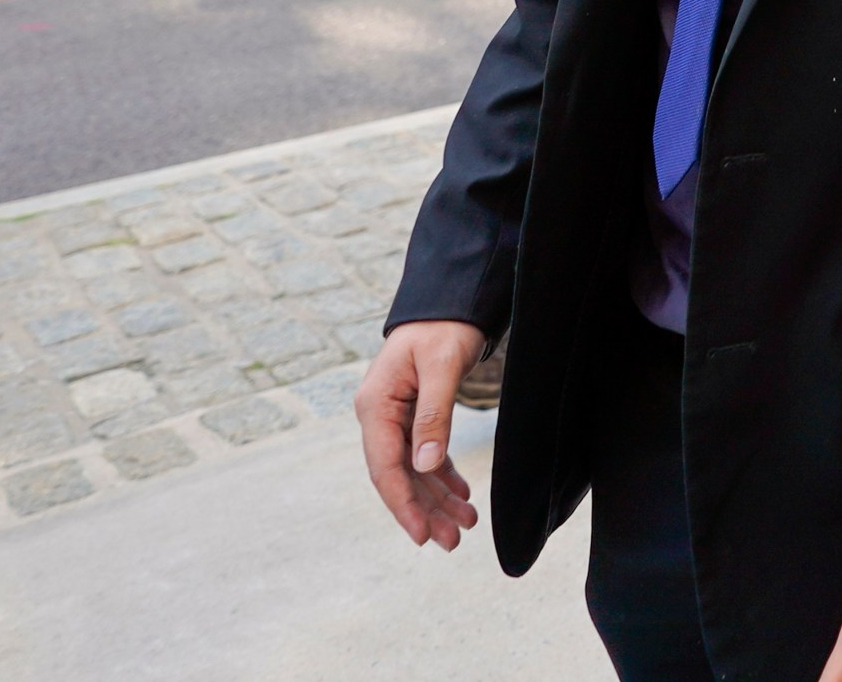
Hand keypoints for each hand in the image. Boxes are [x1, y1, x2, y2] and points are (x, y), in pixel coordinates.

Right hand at [357, 320, 484, 549]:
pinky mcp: (413, 414)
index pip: (384, 466)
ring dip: (437, 498)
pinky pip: (425, 453)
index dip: (403, 504)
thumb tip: (424, 465)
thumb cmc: (444, 328)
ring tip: (466, 525)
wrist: (450, 301)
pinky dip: (443, 476)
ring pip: (413, 469)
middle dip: (424, 510)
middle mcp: (379, 414)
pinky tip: (463, 494)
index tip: (423, 536)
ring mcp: (395, 416)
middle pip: (398, 474)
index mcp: (375, 404)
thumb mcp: (441, 367)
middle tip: (453, 541)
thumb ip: (433, 416)